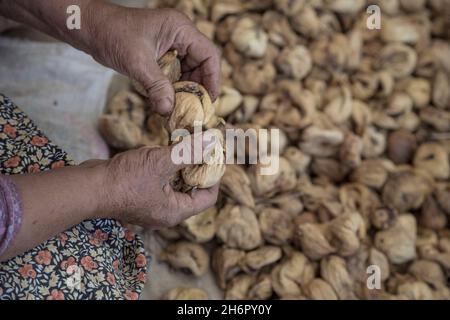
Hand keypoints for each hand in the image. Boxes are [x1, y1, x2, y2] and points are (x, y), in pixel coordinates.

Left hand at [86, 4, 220, 115]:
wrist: (89, 28)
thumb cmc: (113, 34)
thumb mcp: (137, 62)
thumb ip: (156, 86)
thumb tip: (168, 111)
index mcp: (181, 29)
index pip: (209, 55)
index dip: (213, 79)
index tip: (209, 100)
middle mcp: (180, 36)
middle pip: (201, 65)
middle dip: (198, 87)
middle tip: (194, 109)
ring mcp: (170, 45)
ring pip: (188, 71)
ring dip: (185, 90)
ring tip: (181, 108)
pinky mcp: (160, 54)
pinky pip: (174, 73)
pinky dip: (173, 87)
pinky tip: (168, 101)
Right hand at [100, 134, 218, 228]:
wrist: (88, 187)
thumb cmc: (125, 179)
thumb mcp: (161, 161)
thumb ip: (188, 152)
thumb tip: (212, 141)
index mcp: (175, 212)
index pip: (208, 198)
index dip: (215, 177)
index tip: (214, 156)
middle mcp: (166, 214)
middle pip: (193, 192)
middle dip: (198, 169)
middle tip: (201, 148)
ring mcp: (151, 207)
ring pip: (176, 187)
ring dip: (181, 167)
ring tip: (184, 146)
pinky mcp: (139, 198)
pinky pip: (161, 185)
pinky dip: (166, 170)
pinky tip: (164, 152)